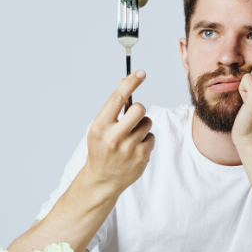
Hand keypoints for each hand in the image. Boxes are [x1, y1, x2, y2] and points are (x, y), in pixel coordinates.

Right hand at [82, 70, 155, 195]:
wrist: (102, 179)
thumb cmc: (101, 149)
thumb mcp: (99, 128)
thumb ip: (112, 108)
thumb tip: (125, 82)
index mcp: (100, 127)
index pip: (117, 98)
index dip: (130, 83)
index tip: (141, 72)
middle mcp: (114, 137)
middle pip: (139, 109)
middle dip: (138, 110)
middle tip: (132, 117)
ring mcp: (129, 148)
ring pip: (147, 122)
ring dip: (142, 126)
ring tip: (130, 137)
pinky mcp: (142, 156)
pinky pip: (151, 137)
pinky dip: (145, 140)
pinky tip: (134, 149)